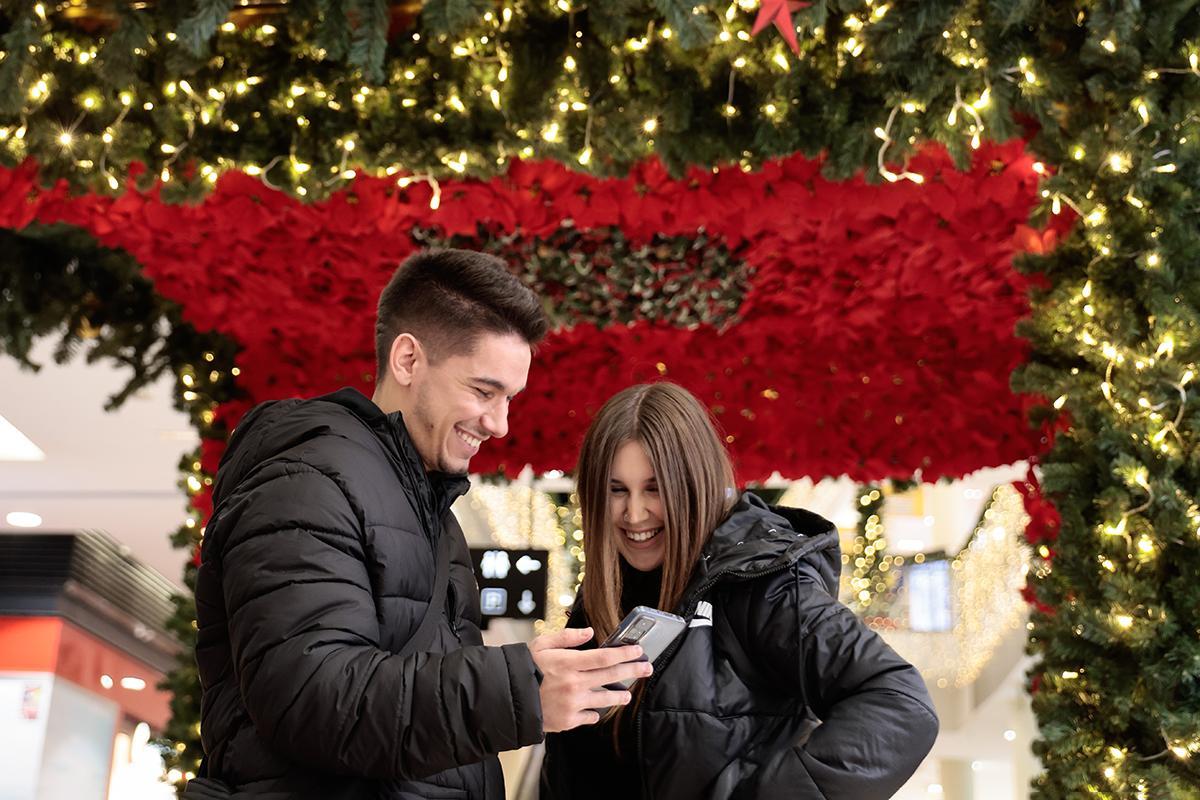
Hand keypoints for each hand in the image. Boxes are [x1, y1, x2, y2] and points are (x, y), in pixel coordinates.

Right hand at [529, 627, 653, 732]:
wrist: (508, 700)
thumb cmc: (524, 669)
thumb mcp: (541, 645)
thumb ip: (567, 637)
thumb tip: (590, 632)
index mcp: (568, 663)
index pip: (604, 657)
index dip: (624, 654)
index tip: (639, 651)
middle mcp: (574, 683)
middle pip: (611, 675)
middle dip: (633, 671)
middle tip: (647, 669)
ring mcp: (573, 704)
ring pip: (605, 699)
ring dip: (620, 695)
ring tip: (627, 693)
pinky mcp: (569, 721)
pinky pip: (590, 716)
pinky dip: (595, 711)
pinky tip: (597, 709)